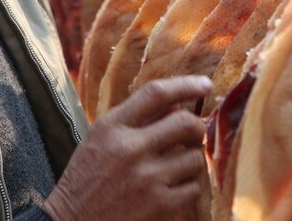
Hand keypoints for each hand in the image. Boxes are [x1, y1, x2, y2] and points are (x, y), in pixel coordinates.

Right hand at [42, 76, 211, 220]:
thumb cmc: (86, 179)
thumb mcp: (100, 139)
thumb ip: (135, 119)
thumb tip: (178, 104)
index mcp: (111, 127)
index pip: (156, 94)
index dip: (186, 84)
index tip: (205, 84)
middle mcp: (130, 149)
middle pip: (185, 122)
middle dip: (196, 127)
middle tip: (193, 135)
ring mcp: (146, 178)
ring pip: (194, 158)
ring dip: (190, 161)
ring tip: (174, 168)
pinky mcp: (159, 206)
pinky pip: (194, 188)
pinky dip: (188, 188)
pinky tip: (171, 189)